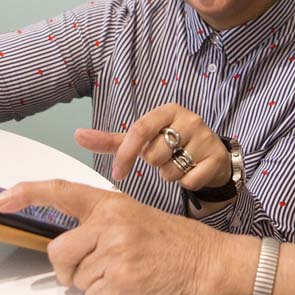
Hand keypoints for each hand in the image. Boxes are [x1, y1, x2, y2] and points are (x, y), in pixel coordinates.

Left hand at [0, 180, 218, 294]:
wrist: (201, 260)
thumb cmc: (166, 239)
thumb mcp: (130, 216)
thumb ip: (95, 223)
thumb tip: (60, 245)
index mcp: (110, 202)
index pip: (61, 191)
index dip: (27, 194)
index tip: (2, 200)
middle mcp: (110, 223)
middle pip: (58, 252)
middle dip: (69, 267)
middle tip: (97, 264)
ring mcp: (114, 252)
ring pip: (74, 280)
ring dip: (93, 283)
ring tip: (122, 271)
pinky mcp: (119, 281)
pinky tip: (128, 285)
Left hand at [75, 104, 230, 190]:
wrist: (212, 155)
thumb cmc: (171, 145)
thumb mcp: (143, 139)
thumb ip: (110, 140)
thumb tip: (78, 135)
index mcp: (168, 111)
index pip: (139, 129)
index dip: (126, 154)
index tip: (119, 172)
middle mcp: (189, 119)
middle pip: (154, 154)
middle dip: (154, 164)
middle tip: (163, 160)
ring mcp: (206, 137)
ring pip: (171, 169)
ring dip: (170, 175)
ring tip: (178, 165)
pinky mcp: (216, 157)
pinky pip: (189, 181)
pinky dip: (187, 183)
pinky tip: (192, 174)